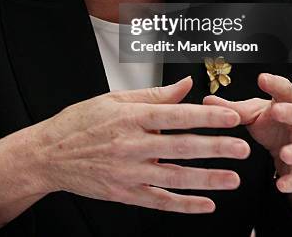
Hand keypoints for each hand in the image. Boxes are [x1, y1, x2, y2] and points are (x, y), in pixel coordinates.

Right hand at [34, 76, 250, 212]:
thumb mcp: (114, 99)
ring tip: (233, 179)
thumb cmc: (81, 122)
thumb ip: (154, 94)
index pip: (177, 115)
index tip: (231, 116)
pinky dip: (184, 205)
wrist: (49, 154)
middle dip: (215, 148)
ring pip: (175, 178)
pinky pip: (160, 201)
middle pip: (181, 147)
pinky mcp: (125, 193)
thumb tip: (186, 85)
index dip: (207, 116)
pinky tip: (206, 204)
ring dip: (207, 179)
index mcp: (131, 117)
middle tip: (242, 148)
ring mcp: (129, 173)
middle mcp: (132, 145)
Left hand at [203, 73, 291, 193]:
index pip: (285, 89)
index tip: (262, 78)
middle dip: (291, 112)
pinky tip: (281, 185)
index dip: (275, 83)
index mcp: (288, 103)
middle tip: (278, 110)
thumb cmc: (274, 125)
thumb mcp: (255, 115)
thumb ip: (234, 109)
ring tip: (284, 154)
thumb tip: (207, 101)